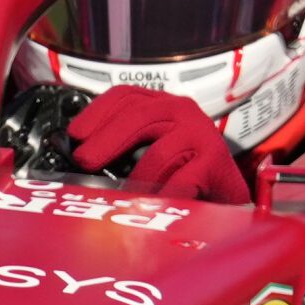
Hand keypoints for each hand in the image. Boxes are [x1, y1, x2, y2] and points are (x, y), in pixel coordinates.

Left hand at [67, 86, 250, 204]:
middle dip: (106, 140)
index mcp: (165, 106)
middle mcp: (183, 112)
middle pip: (137, 116)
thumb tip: (81, 157)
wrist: (229, 196)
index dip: (97, 113)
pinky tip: (151, 208)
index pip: (126, 96)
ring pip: (156, 154)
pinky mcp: (214, 161)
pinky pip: (178, 182)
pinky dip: (161, 198)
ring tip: (123, 197)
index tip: (75, 134)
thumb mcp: (151, 151)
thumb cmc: (186, 174)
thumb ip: (123, 146)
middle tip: (84, 160)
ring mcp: (200, 134)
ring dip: (136, 180)